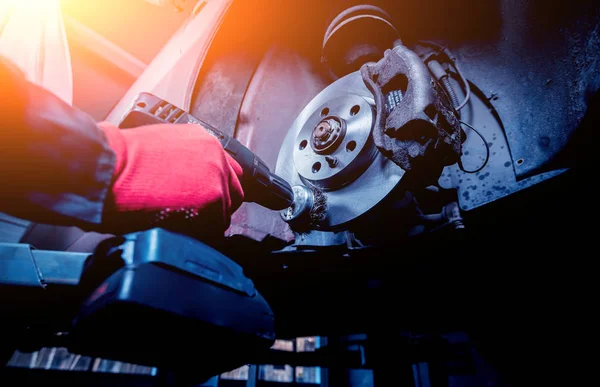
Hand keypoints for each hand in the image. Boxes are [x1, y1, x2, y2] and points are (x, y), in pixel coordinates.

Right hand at [100, 122, 243, 236]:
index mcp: (203, 140)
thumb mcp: (159, 148)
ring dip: (208, 221)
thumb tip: (187, 179)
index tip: (206, 200)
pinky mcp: (214, 198)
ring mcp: (217, 176)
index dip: (216, 189)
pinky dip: (203, 233)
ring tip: (182, 225)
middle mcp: (216, 154)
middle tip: (196, 218)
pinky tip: (183, 231)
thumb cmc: (120, 161)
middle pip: (233, 191)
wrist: (108, 167)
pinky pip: (217, 225)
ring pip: (226, 210)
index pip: (227, 170)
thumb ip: (183, 161)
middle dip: (217, 207)